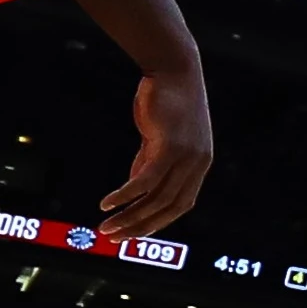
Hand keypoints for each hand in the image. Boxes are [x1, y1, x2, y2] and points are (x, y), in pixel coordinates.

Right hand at [101, 65, 215, 238]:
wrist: (174, 70)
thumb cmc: (166, 102)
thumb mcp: (159, 139)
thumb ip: (149, 163)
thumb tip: (135, 190)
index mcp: (199, 165)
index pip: (181, 205)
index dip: (157, 223)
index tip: (134, 234)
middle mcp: (197, 164)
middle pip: (169, 208)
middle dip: (140, 227)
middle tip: (114, 238)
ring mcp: (186, 156)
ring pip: (156, 198)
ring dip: (129, 216)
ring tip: (106, 226)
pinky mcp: (170, 146)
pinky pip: (145, 180)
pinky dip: (126, 195)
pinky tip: (108, 203)